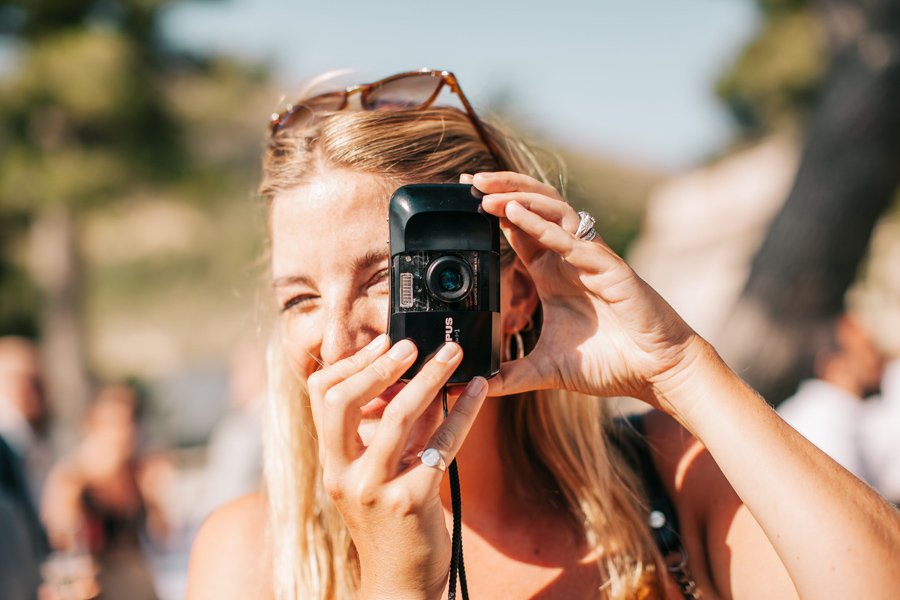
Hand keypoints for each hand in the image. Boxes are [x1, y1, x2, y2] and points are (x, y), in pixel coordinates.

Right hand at [306, 335, 487, 598]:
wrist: (400, 586)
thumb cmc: (390, 527)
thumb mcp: (376, 478)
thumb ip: (385, 435)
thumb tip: (412, 382)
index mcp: (332, 464)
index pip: (321, 397)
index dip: (350, 363)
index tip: (382, 343)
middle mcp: (343, 475)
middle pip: (341, 401)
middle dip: (378, 365)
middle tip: (412, 344)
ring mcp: (374, 489)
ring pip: (395, 417)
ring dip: (427, 378)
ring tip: (453, 353)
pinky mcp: (411, 501)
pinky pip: (440, 444)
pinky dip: (462, 412)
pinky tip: (477, 391)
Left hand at [469, 171, 705, 414]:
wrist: (656, 372)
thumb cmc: (611, 364)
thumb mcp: (546, 369)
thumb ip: (510, 375)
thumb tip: (476, 386)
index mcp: (551, 274)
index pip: (518, 229)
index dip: (493, 210)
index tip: (464, 199)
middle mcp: (568, 258)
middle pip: (532, 206)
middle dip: (501, 189)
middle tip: (468, 183)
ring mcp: (589, 258)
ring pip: (552, 210)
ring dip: (518, 197)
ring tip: (486, 193)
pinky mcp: (608, 268)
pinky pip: (572, 241)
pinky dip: (542, 226)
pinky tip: (516, 214)